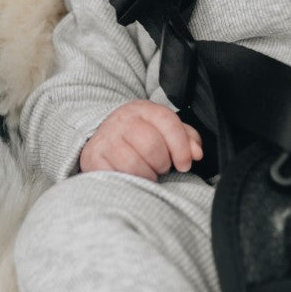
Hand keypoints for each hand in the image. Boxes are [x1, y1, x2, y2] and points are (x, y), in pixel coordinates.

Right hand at [80, 100, 202, 179]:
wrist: (103, 136)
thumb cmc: (141, 136)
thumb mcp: (164, 130)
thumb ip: (186, 138)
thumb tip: (197, 154)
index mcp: (145, 110)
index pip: (168, 123)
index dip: (181, 147)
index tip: (185, 164)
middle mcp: (123, 120)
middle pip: (152, 146)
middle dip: (162, 163)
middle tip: (161, 168)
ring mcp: (106, 138)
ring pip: (134, 164)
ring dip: (147, 175)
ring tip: (147, 173)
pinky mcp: (93, 157)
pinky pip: (116, 176)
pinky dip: (129, 182)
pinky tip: (131, 178)